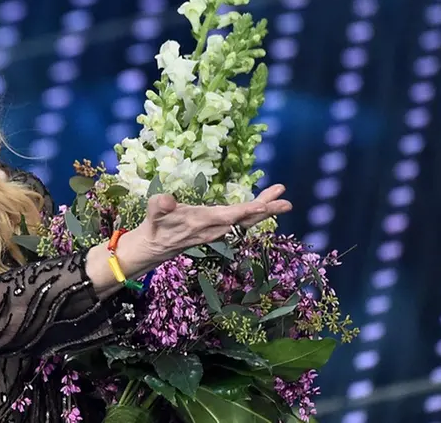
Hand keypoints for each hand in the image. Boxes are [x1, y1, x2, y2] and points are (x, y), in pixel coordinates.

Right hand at [117, 184, 291, 271]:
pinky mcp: (218, 228)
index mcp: (200, 222)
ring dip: (264, 208)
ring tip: (281, 195)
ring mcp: (218, 230)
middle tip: (286, 202)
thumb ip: (160, 205)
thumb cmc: (155, 226)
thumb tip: (166, 199)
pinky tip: (265, 204)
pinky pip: (241, 220)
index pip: (226, 216)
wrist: (156, 246)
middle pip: (243, 219)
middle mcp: (213, 229)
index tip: (263, 205)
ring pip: (245, 220)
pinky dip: (255, 211)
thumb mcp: (153, 212)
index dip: (245, 211)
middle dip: (265, 210)